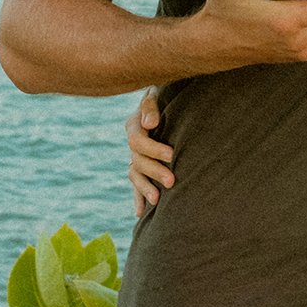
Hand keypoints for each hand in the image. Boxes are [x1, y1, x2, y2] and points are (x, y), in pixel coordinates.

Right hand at [126, 91, 176, 212]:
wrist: (169, 100)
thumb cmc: (165, 94)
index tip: (172, 155)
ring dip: (145, 188)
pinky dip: (138, 197)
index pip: (137, 141)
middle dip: (154, 171)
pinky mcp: (142, 166)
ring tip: (158, 200)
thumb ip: (151, 105)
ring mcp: (136, 156)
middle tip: (172, 181)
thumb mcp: (157, 93)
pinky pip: (136, 183)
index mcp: (134, 124)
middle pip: (137, 161)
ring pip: (135, 175)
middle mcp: (133, 142)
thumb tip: (149, 124)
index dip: (154, 149)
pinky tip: (140, 213)